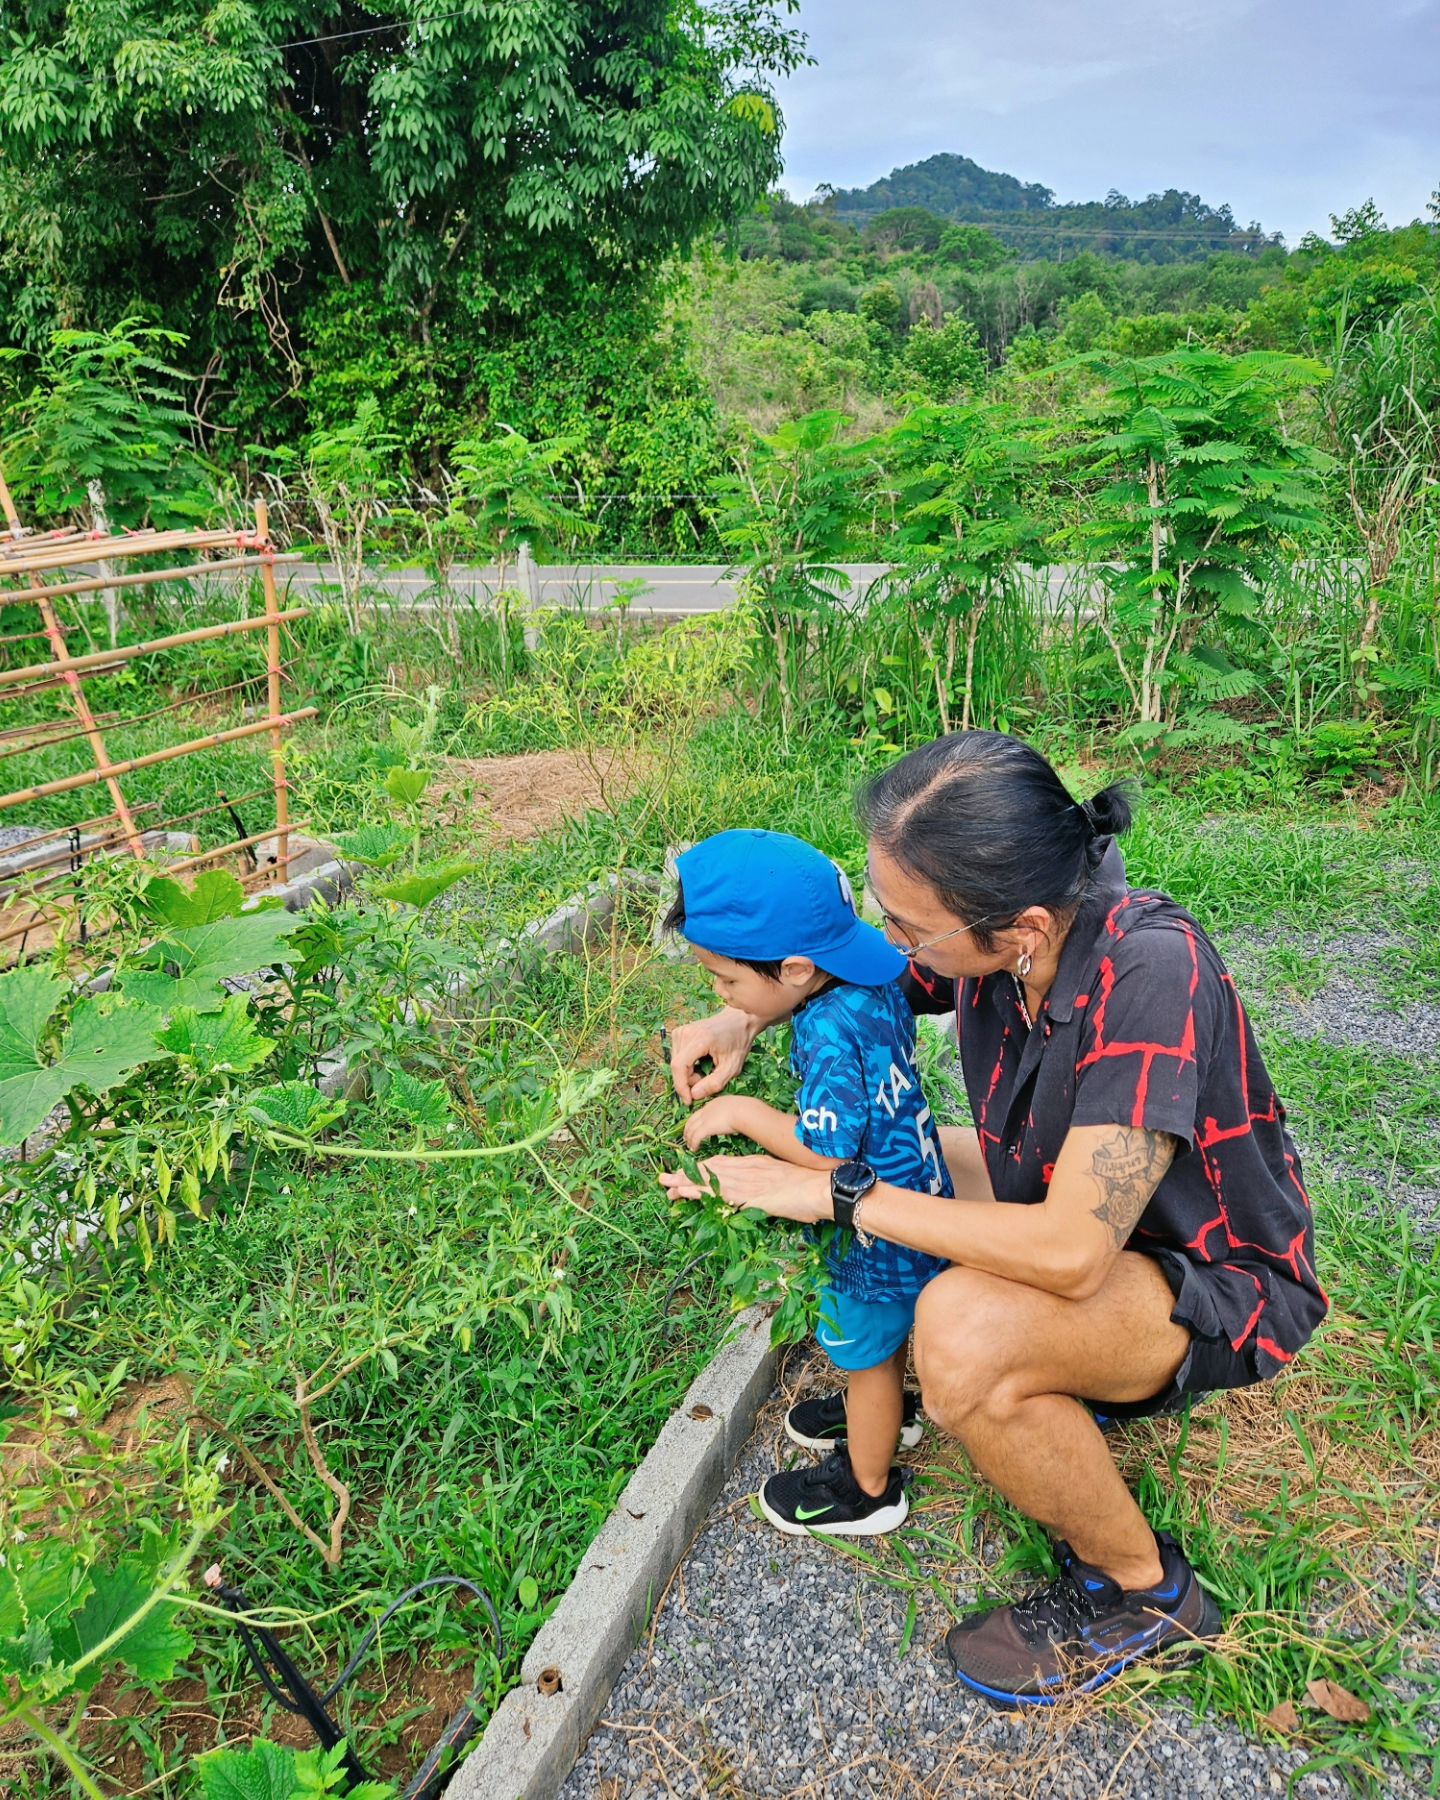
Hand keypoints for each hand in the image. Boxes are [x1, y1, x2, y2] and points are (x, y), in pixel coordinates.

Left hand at [659, 1155, 830, 1224]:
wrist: (822, 1188)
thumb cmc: (810, 1186)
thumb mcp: (784, 1179)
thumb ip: (768, 1183)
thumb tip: (760, 1192)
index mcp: (755, 1164)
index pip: (721, 1164)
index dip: (701, 1168)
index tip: (685, 1172)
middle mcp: (747, 1169)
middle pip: (709, 1170)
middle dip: (685, 1174)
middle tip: (664, 1178)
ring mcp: (747, 1182)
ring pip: (709, 1180)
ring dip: (685, 1184)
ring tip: (665, 1186)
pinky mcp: (749, 1196)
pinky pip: (718, 1194)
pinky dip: (699, 1193)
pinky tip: (685, 1194)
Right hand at [666, 1008, 759, 1104]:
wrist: (738, 1020)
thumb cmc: (738, 1043)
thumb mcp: (732, 1068)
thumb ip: (714, 1084)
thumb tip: (693, 1095)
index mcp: (700, 1039)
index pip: (679, 1066)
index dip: (681, 1087)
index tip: (689, 1101)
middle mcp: (686, 1032)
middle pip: (676, 1066)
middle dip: (688, 1081)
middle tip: (706, 1081)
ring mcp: (680, 1031)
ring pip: (676, 1063)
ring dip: (688, 1074)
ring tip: (706, 1071)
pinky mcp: (679, 1032)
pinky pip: (677, 1057)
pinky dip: (687, 1066)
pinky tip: (700, 1063)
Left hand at [683, 1096, 752, 1152]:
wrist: (743, 1110)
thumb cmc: (745, 1109)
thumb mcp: (737, 1108)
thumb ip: (733, 1113)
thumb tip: (737, 1118)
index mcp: (714, 1103)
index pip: (700, 1113)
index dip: (695, 1121)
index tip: (694, 1128)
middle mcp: (707, 1110)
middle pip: (691, 1121)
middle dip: (688, 1130)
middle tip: (687, 1138)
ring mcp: (705, 1119)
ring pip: (691, 1130)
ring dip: (689, 1139)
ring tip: (690, 1146)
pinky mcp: (706, 1128)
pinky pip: (695, 1137)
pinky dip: (693, 1144)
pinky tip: (694, 1148)